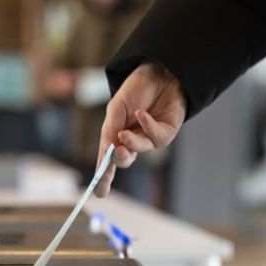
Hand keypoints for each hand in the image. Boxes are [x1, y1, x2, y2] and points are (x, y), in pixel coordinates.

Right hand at [93, 63, 186, 196]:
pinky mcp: (166, 133)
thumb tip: (106, 151)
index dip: (103, 177)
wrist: (160, 72)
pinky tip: (142, 113)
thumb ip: (111, 129)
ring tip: (124, 133)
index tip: (99, 193)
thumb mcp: (116, 108)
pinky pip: (156, 137)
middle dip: (118, 159)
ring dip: (131, 142)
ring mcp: (150, 139)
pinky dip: (147, 126)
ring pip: (139, 149)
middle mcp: (133, 140)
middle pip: (124, 159)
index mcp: (116, 135)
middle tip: (115, 152)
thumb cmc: (136, 89)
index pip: (107, 160)